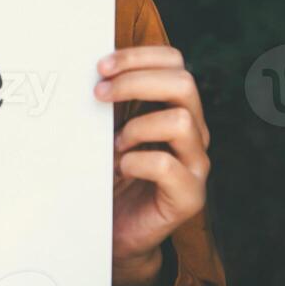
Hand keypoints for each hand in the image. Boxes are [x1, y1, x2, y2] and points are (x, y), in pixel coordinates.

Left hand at [95, 45, 210, 285]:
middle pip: (184, 83)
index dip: (139, 56)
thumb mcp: (109, 127)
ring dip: (138, 126)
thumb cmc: (112, 172)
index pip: (174, 62)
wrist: (118, 228)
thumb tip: (88, 67)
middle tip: (99, 94)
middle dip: (135, 81)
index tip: (101, 66)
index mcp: (176, 107)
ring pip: (181, 121)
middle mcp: (194, 131)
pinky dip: (136, 161)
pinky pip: (167, 166)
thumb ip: (111, 99)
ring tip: (116, 144)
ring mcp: (196, 163)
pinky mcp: (189, 195)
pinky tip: (121, 167)